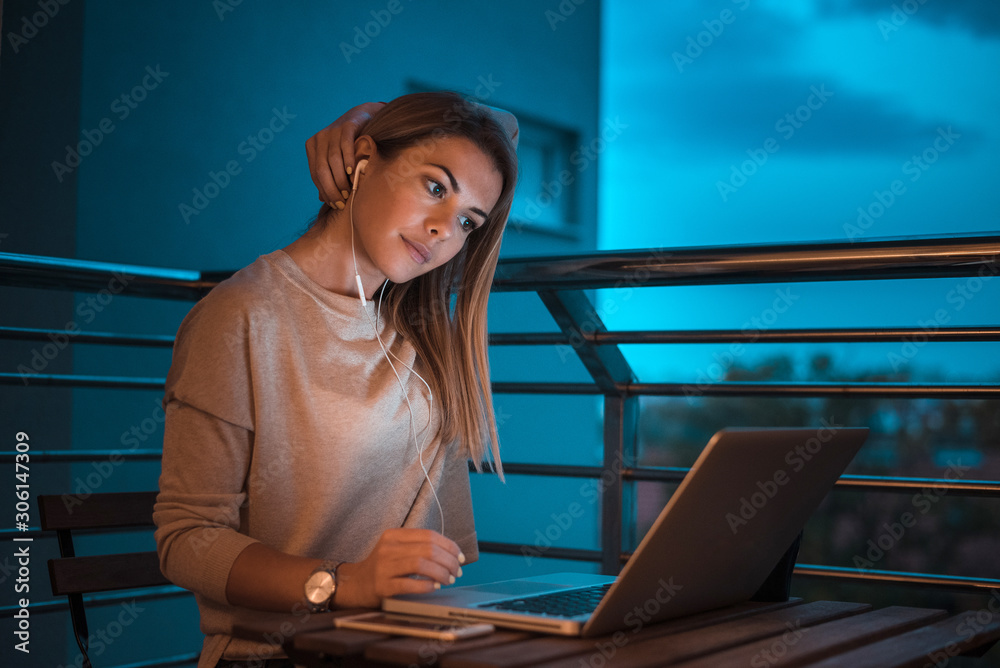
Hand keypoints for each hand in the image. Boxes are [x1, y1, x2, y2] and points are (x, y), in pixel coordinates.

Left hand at [305, 101, 385, 208]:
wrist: (363, 117)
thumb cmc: (349, 143)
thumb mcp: (335, 158)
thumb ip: (328, 174)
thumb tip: (322, 199)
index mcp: (312, 146)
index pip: (315, 174)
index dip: (324, 191)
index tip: (335, 205)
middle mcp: (319, 138)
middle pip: (322, 169)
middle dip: (331, 188)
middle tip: (342, 202)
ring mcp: (332, 131)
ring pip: (333, 160)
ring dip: (340, 179)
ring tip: (348, 191)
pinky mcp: (346, 126)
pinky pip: (345, 146)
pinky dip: (348, 161)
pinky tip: (352, 172)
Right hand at [332, 528, 464, 608]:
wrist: (354, 585)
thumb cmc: (382, 567)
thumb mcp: (397, 550)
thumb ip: (419, 547)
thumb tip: (452, 554)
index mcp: (394, 535)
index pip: (429, 535)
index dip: (449, 546)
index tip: (460, 557)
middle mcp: (388, 548)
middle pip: (428, 549)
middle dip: (449, 561)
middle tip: (458, 571)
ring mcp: (384, 567)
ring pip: (421, 564)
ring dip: (441, 573)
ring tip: (449, 579)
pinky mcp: (382, 585)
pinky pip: (410, 584)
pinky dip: (427, 585)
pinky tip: (434, 586)